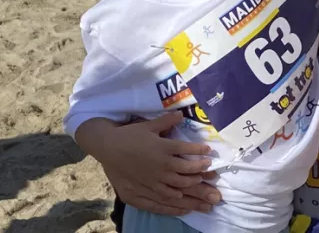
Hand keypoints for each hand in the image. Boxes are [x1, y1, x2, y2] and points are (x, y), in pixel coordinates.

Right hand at [77, 114, 221, 214]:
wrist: (108, 148)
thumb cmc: (129, 135)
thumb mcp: (149, 125)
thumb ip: (166, 121)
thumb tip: (181, 113)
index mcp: (164, 148)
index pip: (187, 151)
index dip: (200, 151)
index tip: (209, 152)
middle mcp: (161, 166)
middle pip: (187, 172)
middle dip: (201, 172)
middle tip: (210, 171)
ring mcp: (153, 181)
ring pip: (179, 189)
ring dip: (194, 189)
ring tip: (203, 188)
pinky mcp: (143, 192)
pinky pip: (162, 202)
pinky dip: (176, 205)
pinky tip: (185, 205)